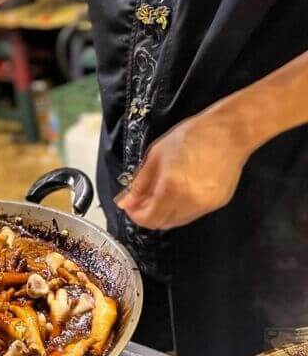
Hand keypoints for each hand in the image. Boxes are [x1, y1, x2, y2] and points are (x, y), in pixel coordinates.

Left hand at [117, 109, 249, 229]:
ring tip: (158, 194)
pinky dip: (179, 209)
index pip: (148, 219)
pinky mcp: (217, 204)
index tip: (129, 205)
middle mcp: (189, 202)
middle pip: (162, 223)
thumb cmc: (192, 136)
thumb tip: (127, 201)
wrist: (228, 132)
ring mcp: (205, 205)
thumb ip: (140, 182)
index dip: (135, 214)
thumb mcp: (156, 155)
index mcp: (171, 188)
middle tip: (141, 199)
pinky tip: (177, 193)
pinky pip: (192, 214)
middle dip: (147, 214)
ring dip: (163, 213)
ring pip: (177, 221)